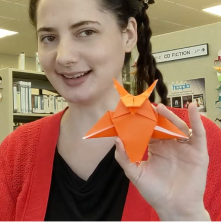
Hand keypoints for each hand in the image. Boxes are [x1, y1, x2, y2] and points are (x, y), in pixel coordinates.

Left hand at [114, 103, 209, 219]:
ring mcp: (184, 148)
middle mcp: (170, 145)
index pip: (149, 129)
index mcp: (155, 148)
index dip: (142, 120)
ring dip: (170, 116)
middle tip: (145, 106)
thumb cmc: (154, 192)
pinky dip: (196, 120)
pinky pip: (198, 134)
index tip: (133, 110)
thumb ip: (123, 157)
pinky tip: (193, 108)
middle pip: (163, 125)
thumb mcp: (135, 173)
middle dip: (155, 115)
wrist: (173, 207)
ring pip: (178, 127)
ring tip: (160, 108)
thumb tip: (116, 139)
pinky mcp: (197, 153)